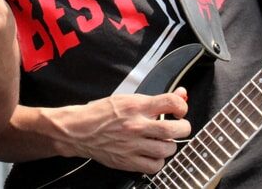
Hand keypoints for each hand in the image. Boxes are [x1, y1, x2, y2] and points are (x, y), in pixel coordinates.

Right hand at [50, 89, 190, 173]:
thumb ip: (154, 100)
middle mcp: (136, 125)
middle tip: (179, 127)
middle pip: (175, 129)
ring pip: (168, 149)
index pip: (171, 102)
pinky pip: (155, 165)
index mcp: (135, 106)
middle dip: (183, 128)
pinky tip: (152, 153)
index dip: (182, 106)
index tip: (180, 110)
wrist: (78, 130)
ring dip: (170, 145)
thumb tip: (180, 95)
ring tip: (162, 141)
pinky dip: (158, 160)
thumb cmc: (100, 114)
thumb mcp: (126, 99)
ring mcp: (133, 145)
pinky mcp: (128, 161)